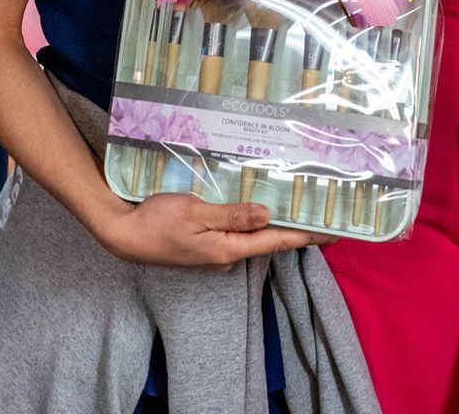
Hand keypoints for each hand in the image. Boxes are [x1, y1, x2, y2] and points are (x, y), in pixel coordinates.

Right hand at [94, 191, 326, 268]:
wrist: (123, 234)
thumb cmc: (157, 222)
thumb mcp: (195, 213)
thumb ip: (232, 215)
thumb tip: (267, 214)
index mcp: (229, 248)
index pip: (277, 241)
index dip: (307, 235)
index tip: (335, 232)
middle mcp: (227, 253)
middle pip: (269, 239)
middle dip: (296, 228)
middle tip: (323, 212)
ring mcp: (216, 250)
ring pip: (254, 234)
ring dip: (275, 222)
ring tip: (298, 206)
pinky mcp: (205, 242)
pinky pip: (238, 230)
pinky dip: (253, 220)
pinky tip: (258, 206)